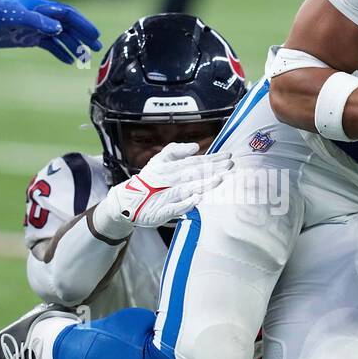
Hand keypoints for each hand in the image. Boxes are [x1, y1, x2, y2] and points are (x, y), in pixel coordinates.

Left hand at [0, 0, 100, 61]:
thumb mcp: (15, 16)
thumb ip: (38, 21)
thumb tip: (58, 28)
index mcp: (41, 7)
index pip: (68, 15)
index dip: (82, 24)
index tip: (94, 35)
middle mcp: (41, 16)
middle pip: (68, 26)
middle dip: (83, 36)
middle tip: (96, 48)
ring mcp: (35, 27)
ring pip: (60, 36)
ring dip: (73, 46)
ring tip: (84, 58)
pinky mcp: (27, 37)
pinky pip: (48, 45)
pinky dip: (59, 52)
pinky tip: (68, 60)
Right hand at [94, 143, 233, 236]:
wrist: (127, 202)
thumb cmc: (149, 180)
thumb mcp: (159, 161)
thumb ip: (175, 151)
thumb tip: (195, 147)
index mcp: (171, 168)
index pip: (195, 162)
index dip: (212, 159)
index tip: (228, 156)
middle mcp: (169, 181)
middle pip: (194, 174)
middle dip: (212, 169)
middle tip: (230, 165)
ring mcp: (165, 196)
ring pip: (187, 189)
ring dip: (203, 184)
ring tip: (219, 179)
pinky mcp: (161, 211)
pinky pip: (174, 207)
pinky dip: (185, 203)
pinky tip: (197, 199)